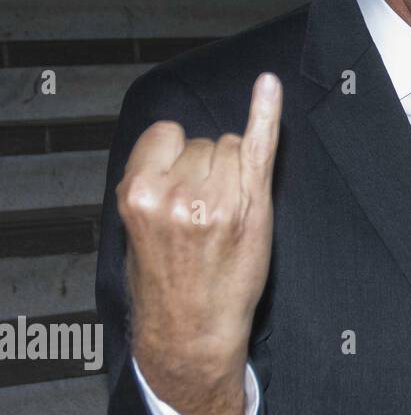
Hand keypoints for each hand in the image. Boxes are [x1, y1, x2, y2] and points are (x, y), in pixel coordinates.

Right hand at [118, 73, 281, 414]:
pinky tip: (268, 86)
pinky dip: (266, 112)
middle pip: (203, 141)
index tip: (181, 184)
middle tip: (204, 214)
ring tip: (223, 216)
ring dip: (232, 170)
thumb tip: (171, 142)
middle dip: (206, 167)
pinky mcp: (252, 206)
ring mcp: (218, 198)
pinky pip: (260, 145)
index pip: (167, 135)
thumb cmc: (167, 281)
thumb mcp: (137, 227)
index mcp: (139, 192)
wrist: (194, 329)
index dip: (178, 158)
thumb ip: (152, 181)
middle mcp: (178, 192)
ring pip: (231, 145)